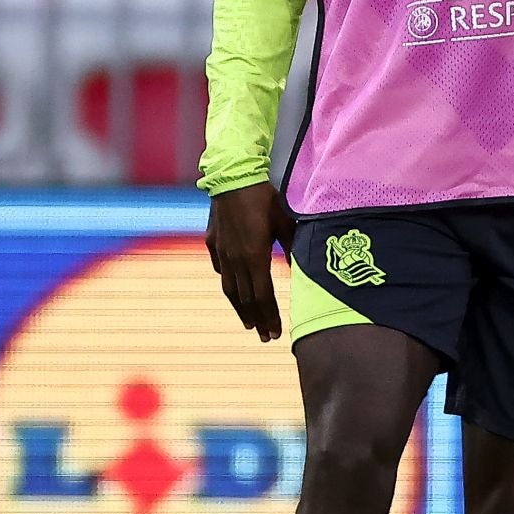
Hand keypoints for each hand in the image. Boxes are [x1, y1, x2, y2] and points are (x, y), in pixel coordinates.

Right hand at [205, 182, 295, 340]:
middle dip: (257, 320)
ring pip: (230, 289)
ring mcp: (222, 252)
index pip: (263, 296)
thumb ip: (292, 249)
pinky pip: (221, 270)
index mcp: (254, 257)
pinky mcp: (212, 242)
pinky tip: (233, 290)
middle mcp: (236, 260)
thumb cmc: (263, 198)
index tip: (276, 334)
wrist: (232, 176)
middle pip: (246, 299)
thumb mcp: (285, 223)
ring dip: (240, 309)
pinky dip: (228, 284)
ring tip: (248, 323)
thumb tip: (301, 272)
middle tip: (266, 337)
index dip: (270, 317)